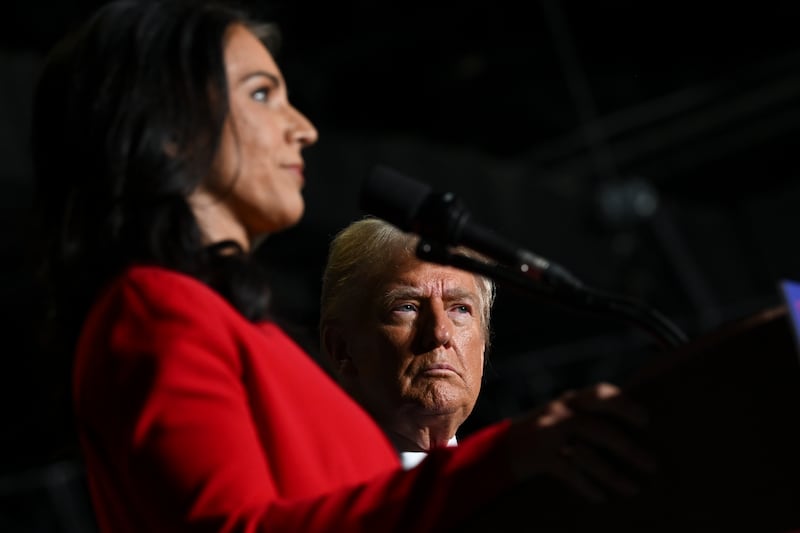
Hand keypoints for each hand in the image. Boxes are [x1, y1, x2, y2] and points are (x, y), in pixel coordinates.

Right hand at [505, 382, 655, 501]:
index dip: (624, 404)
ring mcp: (548, 434)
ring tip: (632, 488)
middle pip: (599, 428)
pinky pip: (569, 472)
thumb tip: (631, 429)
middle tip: (651, 464)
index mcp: (570, 400)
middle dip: (627, 447)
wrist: (499, 448)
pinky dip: (587, 486)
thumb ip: (588, 415)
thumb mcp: (562, 415)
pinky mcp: (538, 457)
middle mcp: (559, 413)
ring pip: (587, 454)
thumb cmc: (543, 434)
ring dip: (612, 474)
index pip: (600, 394)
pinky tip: (601, 497)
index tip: (645, 420)